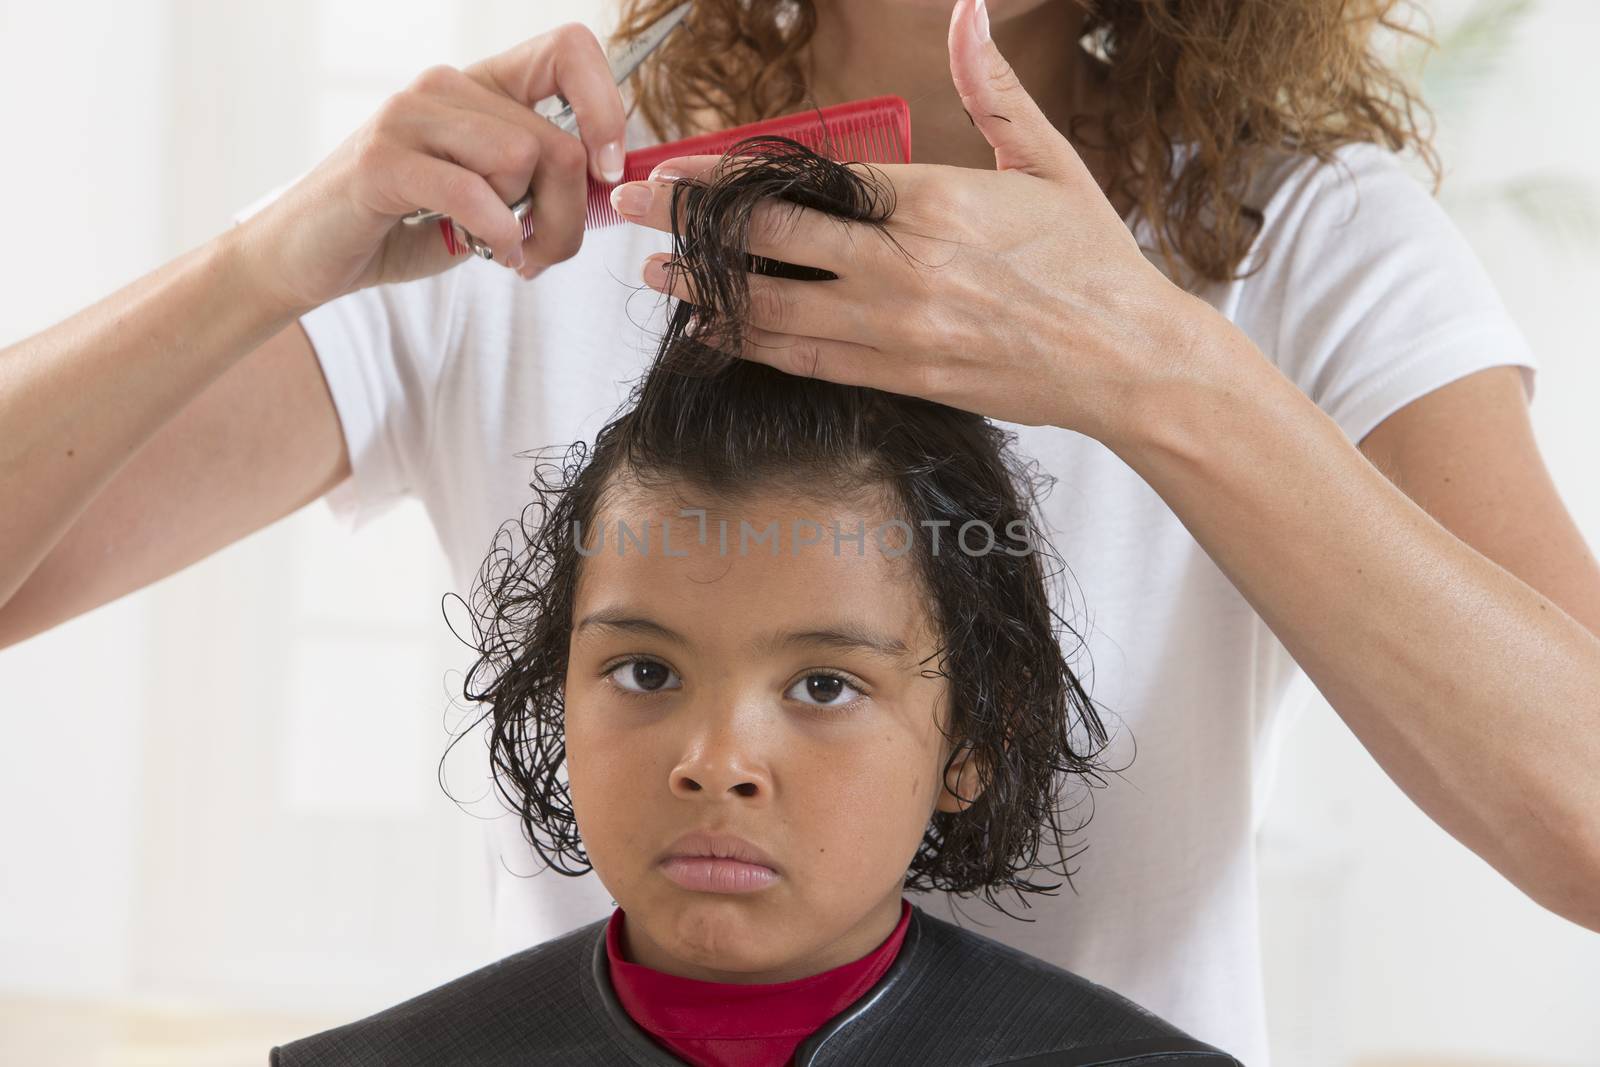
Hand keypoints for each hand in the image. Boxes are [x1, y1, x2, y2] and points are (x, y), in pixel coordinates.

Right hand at [235, 23, 625, 314]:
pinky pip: (472, 190)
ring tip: (506, 251)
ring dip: (531, 227)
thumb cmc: (409, 225)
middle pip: (557, 141)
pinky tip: (489, 251)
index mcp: (482, 87)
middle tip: (543, 252)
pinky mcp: (383, 158)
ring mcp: (411, 115)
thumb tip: (608, 183)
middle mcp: (447, 86)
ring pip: (523, 158)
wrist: (316, 256)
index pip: (569, 51)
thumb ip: (546, 182)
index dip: (605, 108)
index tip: (605, 169)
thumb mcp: (497, 200)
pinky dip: (496, 232)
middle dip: (567, 214)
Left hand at [608, 0, 1199, 439]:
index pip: (800, 182)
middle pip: (768, 241)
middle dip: (686, 227)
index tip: (669, 171)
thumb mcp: (1047, 160)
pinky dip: (752, 346)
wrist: (1126, 360)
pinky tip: (713, 332)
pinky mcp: (902, 378)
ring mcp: (896, 330)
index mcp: (931, 202)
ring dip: (705, 290)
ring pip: (773, 308)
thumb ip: (993, 87)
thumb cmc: (1091, 258)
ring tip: (656, 275)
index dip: (721, 178)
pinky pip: (806, 361)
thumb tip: (970, 7)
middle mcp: (901, 267)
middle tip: (629, 213)